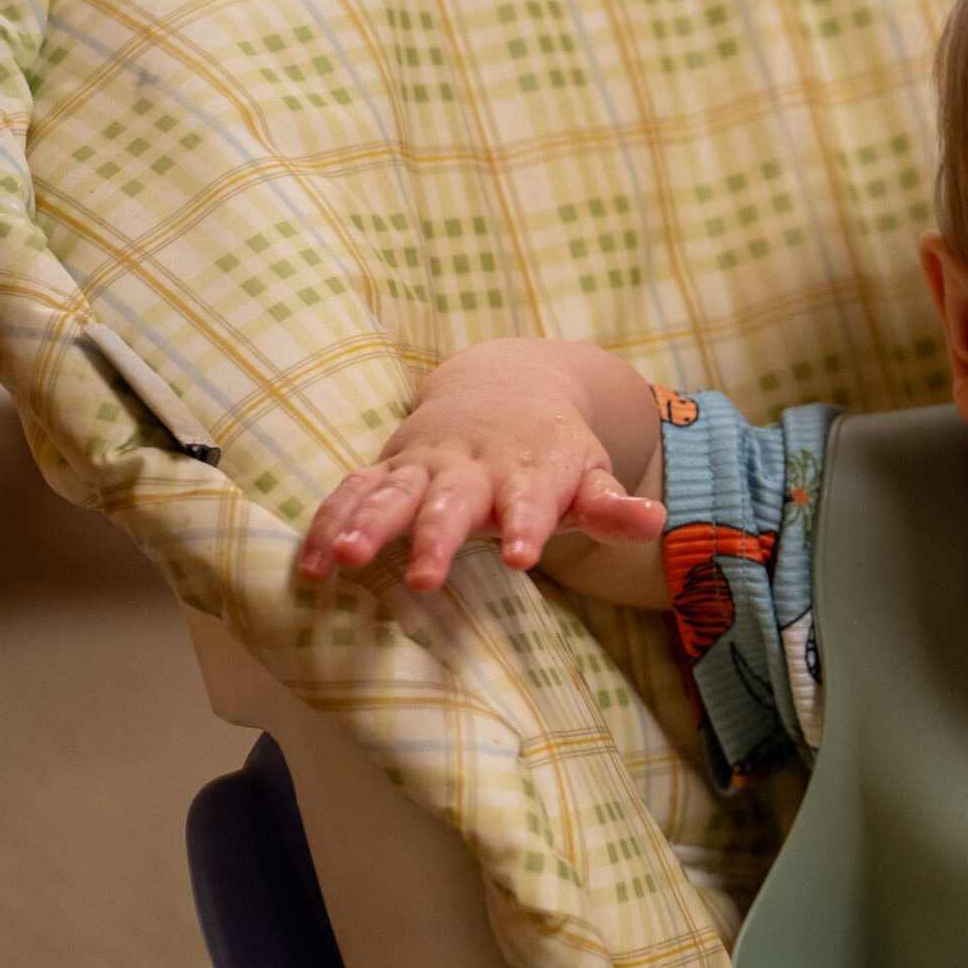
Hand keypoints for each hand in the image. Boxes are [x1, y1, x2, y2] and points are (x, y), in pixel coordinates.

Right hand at [296, 355, 663, 590]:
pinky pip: (352, 494)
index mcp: (527, 471)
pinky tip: (313, 566)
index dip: (526, 526)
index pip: (530, 501)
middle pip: (452, 503)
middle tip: (425, 580)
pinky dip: (330, 523)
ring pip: (391, 494)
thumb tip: (655, 521)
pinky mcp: (388, 470)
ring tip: (346, 558)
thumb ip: (613, 506)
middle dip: (437, 538)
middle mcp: (471, 468)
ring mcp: (424, 467)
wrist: (504, 388)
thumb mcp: (588, 474)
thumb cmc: (552, 454)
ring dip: (368, 524)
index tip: (521, 557)